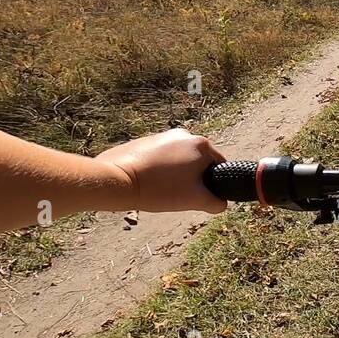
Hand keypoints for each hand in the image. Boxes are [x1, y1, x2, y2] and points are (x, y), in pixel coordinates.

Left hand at [95, 129, 227, 213]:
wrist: (116, 181)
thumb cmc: (159, 189)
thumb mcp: (195, 200)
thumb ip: (216, 202)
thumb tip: (221, 203)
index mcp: (201, 144)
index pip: (219, 166)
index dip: (212, 184)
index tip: (197, 194)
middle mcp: (184, 134)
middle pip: (198, 162)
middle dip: (192, 178)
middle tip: (178, 193)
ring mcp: (162, 136)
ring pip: (179, 160)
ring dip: (176, 174)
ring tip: (161, 188)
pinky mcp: (144, 141)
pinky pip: (161, 157)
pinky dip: (159, 170)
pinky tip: (149, 182)